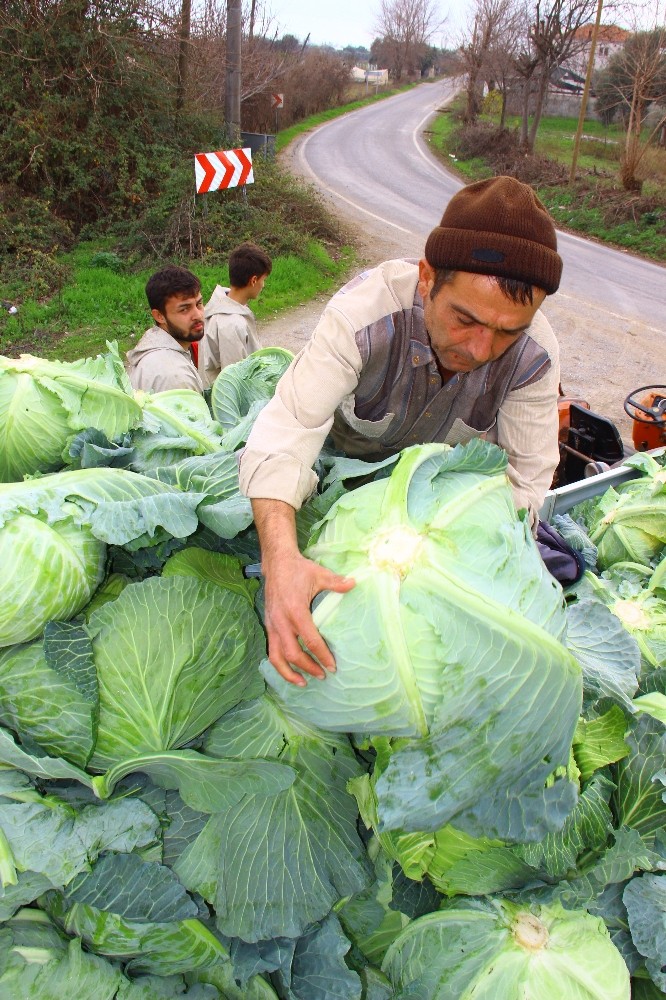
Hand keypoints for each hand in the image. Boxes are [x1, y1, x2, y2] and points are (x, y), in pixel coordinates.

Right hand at [263, 552, 354, 686]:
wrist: (276, 563)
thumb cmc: (299, 569)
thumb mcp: (319, 574)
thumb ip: (336, 583)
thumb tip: (354, 584)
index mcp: (295, 611)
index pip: (310, 640)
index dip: (322, 655)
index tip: (332, 666)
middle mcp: (281, 621)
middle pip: (293, 654)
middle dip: (308, 667)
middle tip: (323, 675)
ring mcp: (272, 625)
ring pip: (276, 657)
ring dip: (289, 673)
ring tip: (302, 683)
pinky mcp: (268, 625)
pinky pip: (271, 650)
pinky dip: (279, 664)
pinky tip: (290, 671)